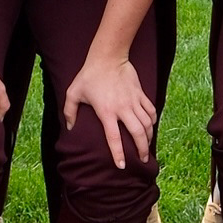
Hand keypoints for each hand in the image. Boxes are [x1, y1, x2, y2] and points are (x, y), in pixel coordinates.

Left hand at [61, 48, 158, 171]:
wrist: (108, 57)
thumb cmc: (89, 75)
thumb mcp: (74, 92)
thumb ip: (69, 111)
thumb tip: (70, 128)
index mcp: (106, 112)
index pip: (114, 138)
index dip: (119, 153)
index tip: (122, 165)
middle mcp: (122, 108)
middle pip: (137, 133)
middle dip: (142, 149)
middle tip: (143, 159)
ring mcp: (133, 101)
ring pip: (147, 123)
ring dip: (148, 137)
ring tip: (147, 147)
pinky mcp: (140, 94)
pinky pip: (150, 110)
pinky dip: (152, 121)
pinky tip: (151, 127)